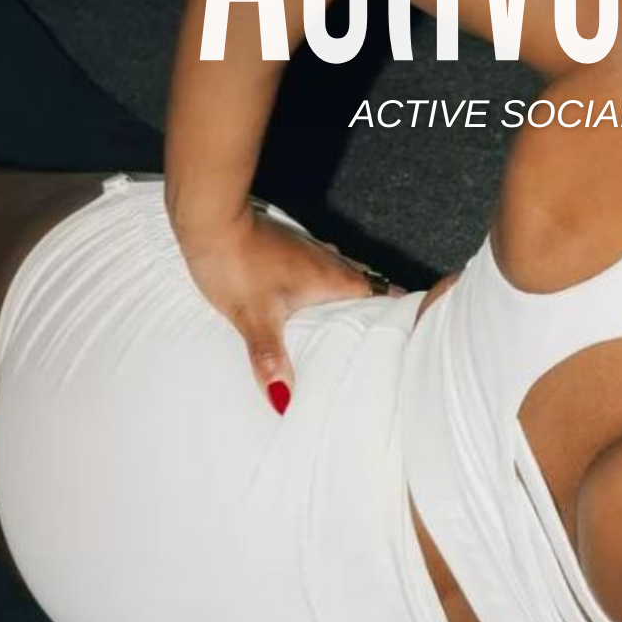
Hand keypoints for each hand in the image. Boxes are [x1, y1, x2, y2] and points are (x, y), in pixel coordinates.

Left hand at [176, 206, 396, 413]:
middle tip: (380, 333)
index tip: (409, 328)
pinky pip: (323, 265)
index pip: (379, 293)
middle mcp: (328, 261)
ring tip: (350, 318)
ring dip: (352, 292)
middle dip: (376, 304)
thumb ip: (270, 358)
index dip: (396, 309)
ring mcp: (310, 250)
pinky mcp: (291, 246)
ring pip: (344, 271)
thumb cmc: (238, 265)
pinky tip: (311, 294)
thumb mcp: (254, 318)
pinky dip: (327, 282)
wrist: (212, 222)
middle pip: (366, 282)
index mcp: (331, 278)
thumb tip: (282, 400)